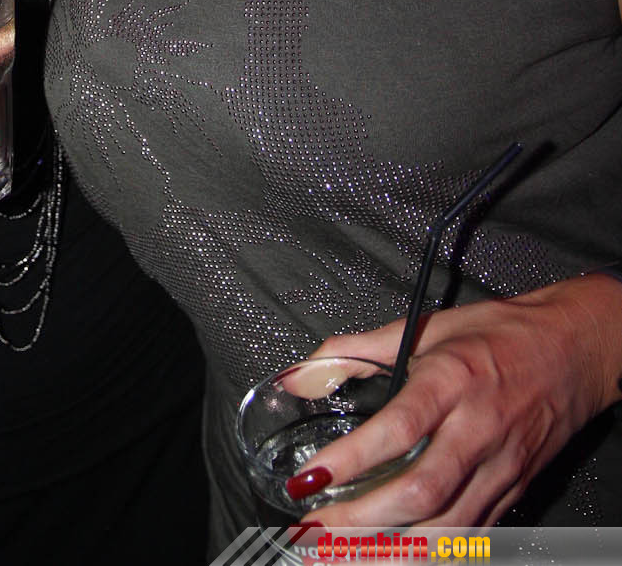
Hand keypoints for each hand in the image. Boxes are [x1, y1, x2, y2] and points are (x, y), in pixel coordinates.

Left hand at [296, 276, 621, 526]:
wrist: (571, 350)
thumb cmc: (496, 334)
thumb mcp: (423, 327)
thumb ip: (356, 351)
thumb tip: (299, 377)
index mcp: (452, 380)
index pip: (397, 428)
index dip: (351, 460)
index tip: (310, 477)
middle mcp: (477, 428)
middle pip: (421, 491)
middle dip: (363, 518)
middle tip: (317, 527)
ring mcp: (500, 466)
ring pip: (446, 525)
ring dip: (391, 547)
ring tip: (343, 551)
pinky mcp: (513, 490)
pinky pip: (469, 533)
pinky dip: (430, 550)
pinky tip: (394, 552)